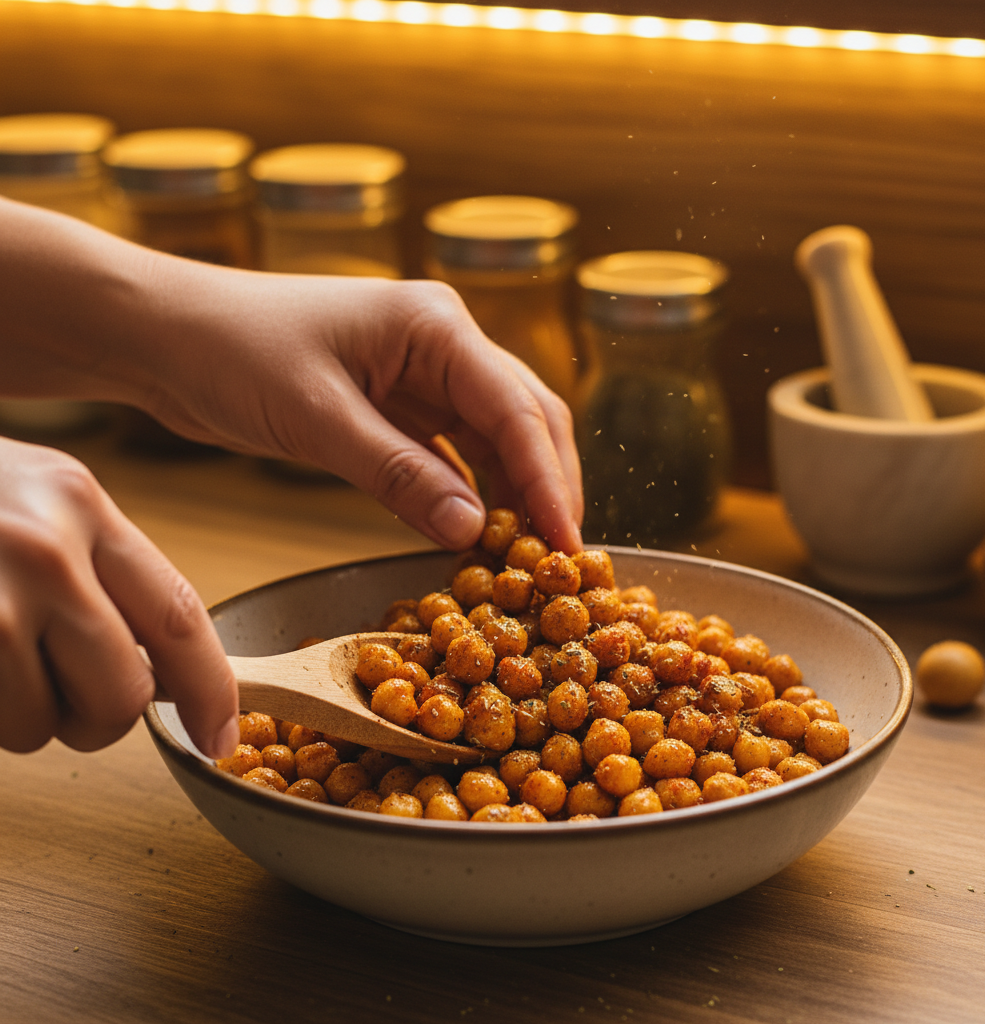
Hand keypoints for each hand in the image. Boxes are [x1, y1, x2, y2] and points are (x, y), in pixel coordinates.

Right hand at [0, 436, 238, 755]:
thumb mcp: (32, 499)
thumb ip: (98, 569)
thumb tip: (161, 671)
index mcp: (79, 504)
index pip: (179, 616)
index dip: (209, 689)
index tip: (218, 737)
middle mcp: (38, 548)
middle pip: (122, 697)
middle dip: (97, 717)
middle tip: (59, 690)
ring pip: (40, 727)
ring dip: (19, 715)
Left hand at [125, 267, 584, 551]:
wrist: (168, 336)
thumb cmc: (232, 352)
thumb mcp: (318, 418)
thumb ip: (399, 474)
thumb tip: (472, 532)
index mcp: (436, 326)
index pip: (517, 409)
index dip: (549, 481)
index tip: (568, 545)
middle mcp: (443, 345)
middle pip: (526, 419)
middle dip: (548, 488)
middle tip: (562, 559)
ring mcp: (423, 374)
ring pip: (496, 440)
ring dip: (514, 495)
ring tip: (527, 557)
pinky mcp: (397, 406)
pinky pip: (452, 454)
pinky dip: (468, 494)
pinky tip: (476, 534)